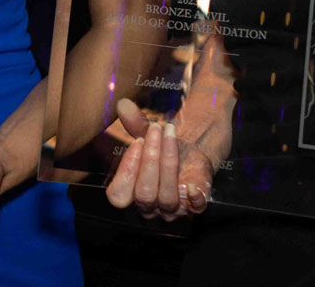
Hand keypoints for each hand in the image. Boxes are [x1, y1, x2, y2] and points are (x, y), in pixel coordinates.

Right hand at [105, 100, 214, 218]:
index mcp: (131, 193)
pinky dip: (193, 198)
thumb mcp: (149, 135)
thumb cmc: (166, 147)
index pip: (118, 195)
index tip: (137, 142)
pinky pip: (194, 210)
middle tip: (155, 130)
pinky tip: (192, 184)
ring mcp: (173, 209)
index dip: (126, 171)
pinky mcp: (195, 206)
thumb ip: (134, 124)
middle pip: (144, 194)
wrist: (195, 150)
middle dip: (149, 160)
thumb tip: (122, 104)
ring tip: (170, 134)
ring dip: (168, 163)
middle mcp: (150, 206)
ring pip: (167, 198)